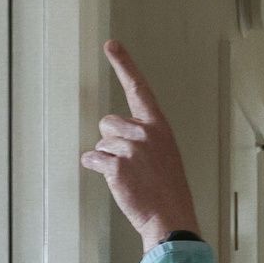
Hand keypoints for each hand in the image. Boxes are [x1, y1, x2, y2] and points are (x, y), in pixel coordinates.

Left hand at [80, 40, 200, 249]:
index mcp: (159, 126)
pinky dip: (98, 169)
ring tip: (128, 176)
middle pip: (108, 123)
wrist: (170, 217)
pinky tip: (116, 182)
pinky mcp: (116, 165)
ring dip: (107, 158)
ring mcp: (130, 148)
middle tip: (130, 164)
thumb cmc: (167, 190)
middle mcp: (145, 132)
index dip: (125, 65)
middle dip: (111, 141)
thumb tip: (117, 135)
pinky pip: (92, 159)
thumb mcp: (164, 155)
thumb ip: (145, 138)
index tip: (111, 45)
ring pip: (100, 143)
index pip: (139, 89)